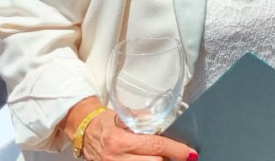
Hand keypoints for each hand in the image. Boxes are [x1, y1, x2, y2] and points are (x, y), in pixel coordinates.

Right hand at [81, 109, 195, 160]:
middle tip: (175, 153)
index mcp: (120, 141)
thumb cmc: (105, 122)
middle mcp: (116, 157)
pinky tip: (148, 159)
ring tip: (161, 156)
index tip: (190, 154)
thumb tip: (169, 126)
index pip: (156, 147)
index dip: (176, 150)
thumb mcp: (127, 117)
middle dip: (167, 157)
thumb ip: (147, 122)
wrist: (84, 131)